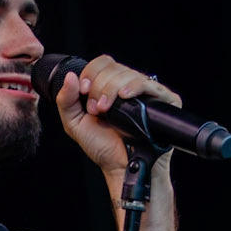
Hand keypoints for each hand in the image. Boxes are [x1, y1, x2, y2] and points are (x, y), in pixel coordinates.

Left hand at [55, 54, 181, 176]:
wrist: (120, 167)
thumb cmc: (102, 148)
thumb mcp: (75, 124)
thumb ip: (66, 101)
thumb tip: (70, 76)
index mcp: (110, 87)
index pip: (103, 63)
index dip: (91, 73)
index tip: (84, 92)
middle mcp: (129, 86)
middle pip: (114, 67)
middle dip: (100, 87)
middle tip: (96, 109)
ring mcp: (147, 93)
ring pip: (129, 74)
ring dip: (112, 89)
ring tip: (107, 111)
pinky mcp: (163, 100)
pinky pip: (149, 84)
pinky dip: (135, 87)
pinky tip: (125, 96)